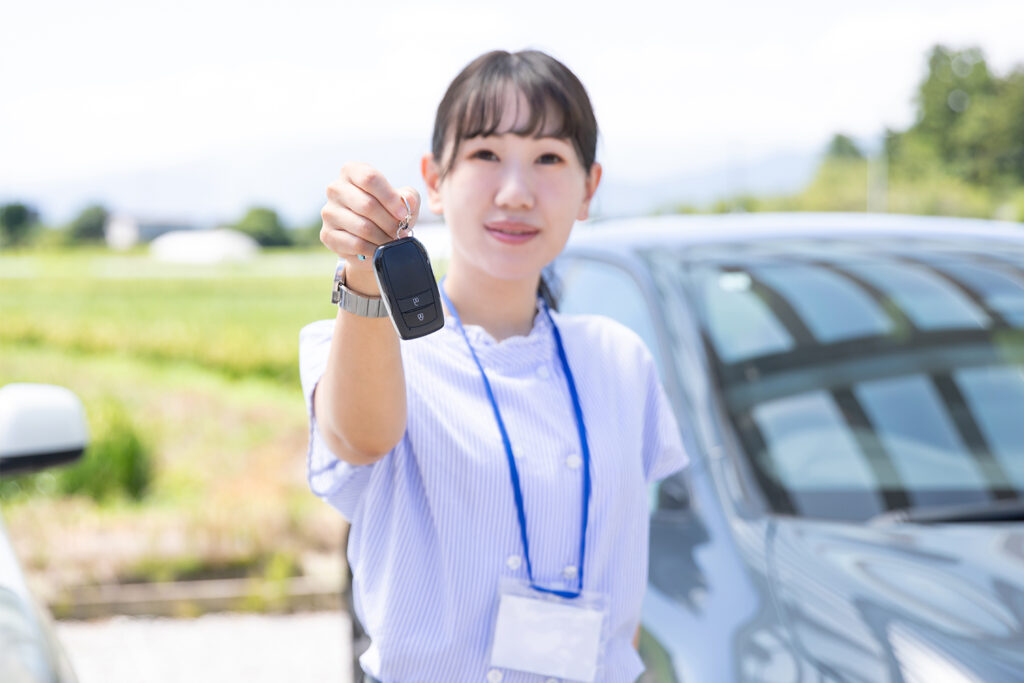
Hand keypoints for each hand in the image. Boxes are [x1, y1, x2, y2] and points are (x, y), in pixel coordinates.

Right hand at [320, 162, 420, 294]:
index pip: (370, 178)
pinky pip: (355, 244)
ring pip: (362, 226)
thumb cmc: (388, 213)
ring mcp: (329, 212)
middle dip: (390, 222)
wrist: (372, 238)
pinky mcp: (327, 235)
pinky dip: (374, 249)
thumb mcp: (403, 201)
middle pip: (367, 205)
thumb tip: (407, 200)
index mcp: (352, 172)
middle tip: (402, 233)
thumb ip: (408, 197)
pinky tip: (381, 250)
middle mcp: (335, 188)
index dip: (390, 197)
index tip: (404, 214)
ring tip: (394, 242)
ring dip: (384, 238)